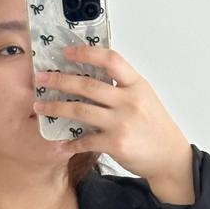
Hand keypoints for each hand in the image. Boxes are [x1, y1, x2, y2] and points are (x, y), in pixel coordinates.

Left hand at [33, 43, 193, 191]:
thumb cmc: (155, 127)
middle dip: (60, 80)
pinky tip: (60, 143)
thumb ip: (122, 86)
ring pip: (81, 111)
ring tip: (40, 107)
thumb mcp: (144, 98)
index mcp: (136, 85)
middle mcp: (129, 101)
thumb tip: (93, 75)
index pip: (111, 60)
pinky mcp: (116, 144)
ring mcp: (121, 123)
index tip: (67, 52)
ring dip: (56, 108)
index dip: (86, 53)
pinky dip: (71, 143)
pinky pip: (86, 141)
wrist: (169, 156)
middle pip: (88, 85)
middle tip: (41, 78)